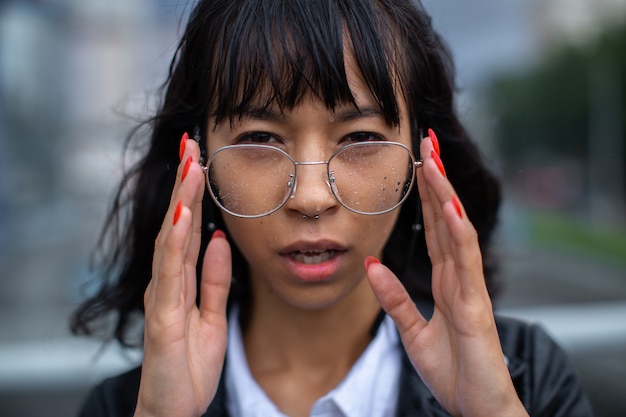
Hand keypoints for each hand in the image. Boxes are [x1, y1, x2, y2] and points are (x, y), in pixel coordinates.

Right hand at [135, 136, 231, 416]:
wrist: (174, 411)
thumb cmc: (189, 365)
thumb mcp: (212, 314)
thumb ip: (215, 279)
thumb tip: (222, 240)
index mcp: (181, 281)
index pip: (188, 228)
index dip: (194, 193)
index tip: (201, 158)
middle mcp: (168, 283)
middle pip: (176, 224)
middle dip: (184, 183)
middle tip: (192, 143)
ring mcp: (163, 298)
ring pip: (171, 240)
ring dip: (181, 199)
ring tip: (190, 163)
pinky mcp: (163, 319)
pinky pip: (172, 274)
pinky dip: (177, 241)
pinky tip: (185, 213)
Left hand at [366, 133, 527, 416]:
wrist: (477, 408)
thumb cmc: (453, 371)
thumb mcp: (412, 332)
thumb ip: (394, 298)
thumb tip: (372, 265)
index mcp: (446, 281)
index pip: (433, 229)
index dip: (425, 196)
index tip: (416, 163)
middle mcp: (459, 277)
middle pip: (445, 220)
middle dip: (436, 180)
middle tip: (426, 142)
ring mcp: (469, 288)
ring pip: (456, 232)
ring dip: (445, 194)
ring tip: (434, 161)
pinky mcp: (475, 307)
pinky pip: (465, 263)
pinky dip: (457, 232)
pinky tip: (448, 206)